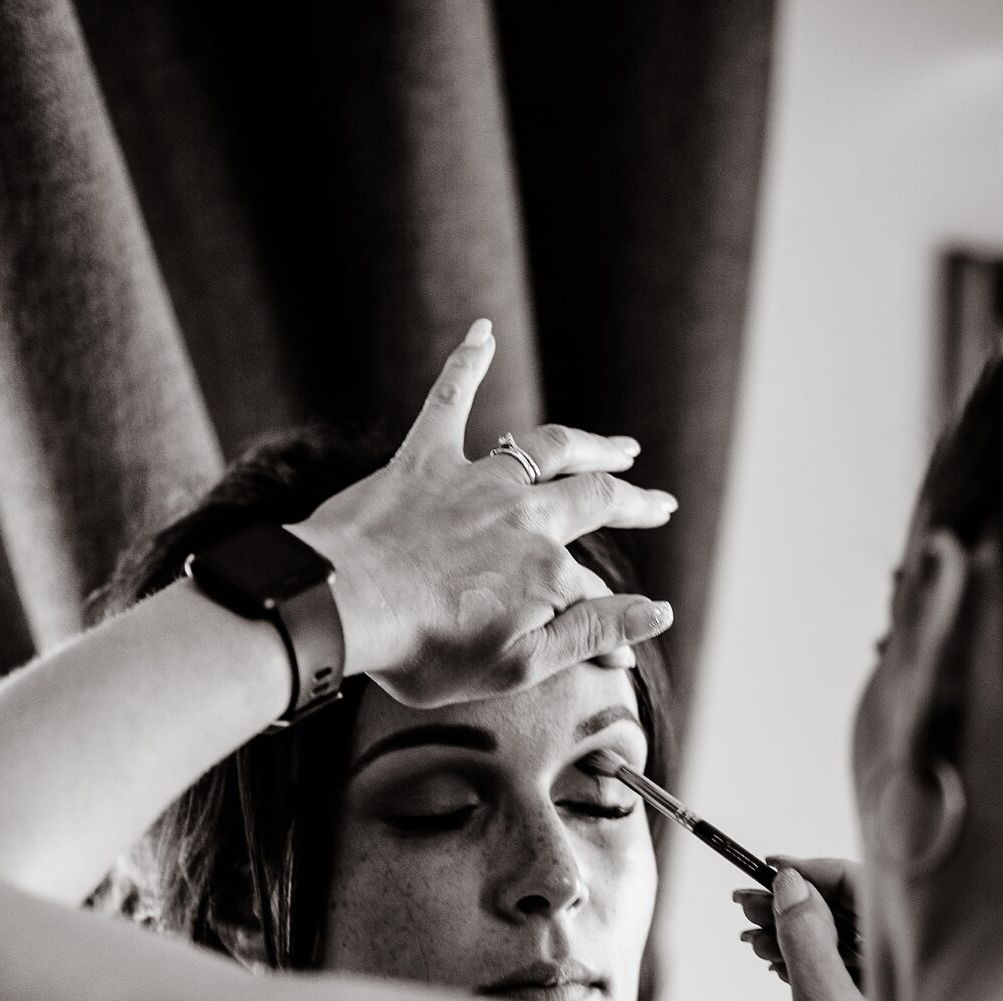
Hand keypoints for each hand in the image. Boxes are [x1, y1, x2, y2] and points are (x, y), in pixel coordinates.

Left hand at [290, 321, 678, 705]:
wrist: (341, 604)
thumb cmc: (423, 648)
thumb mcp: (520, 666)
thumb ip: (593, 634)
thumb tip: (658, 612)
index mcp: (547, 572)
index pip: (595, 594)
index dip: (611, 621)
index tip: (618, 651)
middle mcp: (524, 516)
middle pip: (595, 499)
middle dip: (633, 503)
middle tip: (661, 504)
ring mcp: (475, 482)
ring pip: (547, 449)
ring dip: (589, 444)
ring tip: (621, 446)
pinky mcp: (424, 460)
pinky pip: (450, 399)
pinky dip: (468, 363)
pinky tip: (483, 331)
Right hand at [734, 860, 888, 1000]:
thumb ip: (810, 946)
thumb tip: (793, 887)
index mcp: (911, 967)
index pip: (867, 891)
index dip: (817, 873)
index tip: (773, 867)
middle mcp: (903, 977)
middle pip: (849, 913)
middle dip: (796, 901)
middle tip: (748, 900)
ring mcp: (884, 1000)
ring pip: (837, 942)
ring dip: (791, 929)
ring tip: (751, 928)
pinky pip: (832, 971)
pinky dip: (799, 959)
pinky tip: (769, 956)